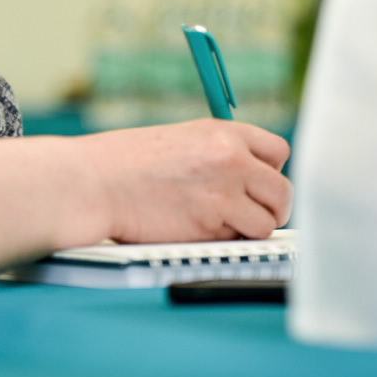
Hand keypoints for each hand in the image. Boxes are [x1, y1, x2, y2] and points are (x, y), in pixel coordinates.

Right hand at [75, 119, 292, 243]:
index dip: (270, 173)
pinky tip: (197, 232)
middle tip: (251, 216)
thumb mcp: (180, 140)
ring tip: (220, 226)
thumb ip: (218, 155)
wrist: (94, 182)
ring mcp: (224, 192)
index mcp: (223, 132)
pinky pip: (238, 241)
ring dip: (249, 230)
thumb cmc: (125, 164)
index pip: (278, 152)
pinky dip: (224, 243)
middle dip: (271, 209)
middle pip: (283, 191)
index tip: (257, 186)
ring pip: (267, 223)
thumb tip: (248, 180)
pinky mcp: (210, 224)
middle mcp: (231, 158)